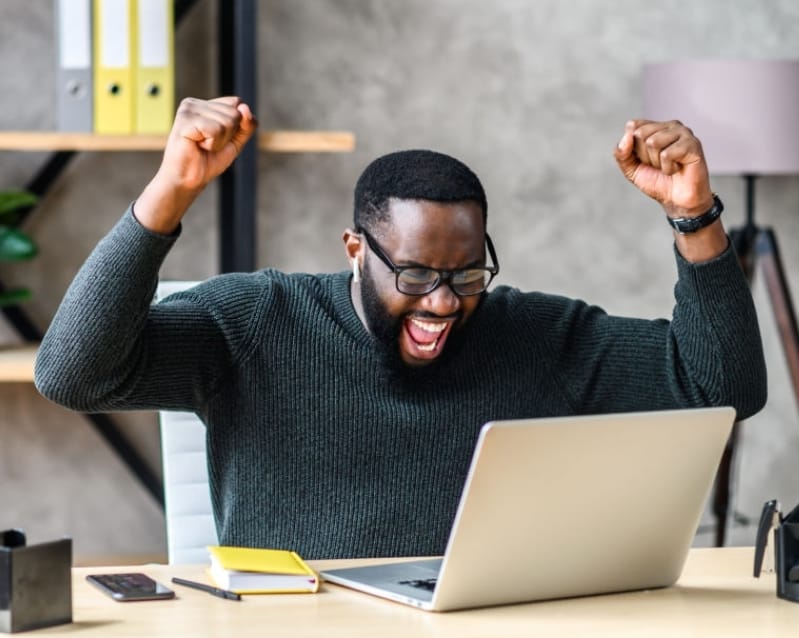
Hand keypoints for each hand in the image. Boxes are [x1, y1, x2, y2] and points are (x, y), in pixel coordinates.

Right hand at [135, 97, 257, 233]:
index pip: (237, 103)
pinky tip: (198, 146)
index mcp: (205, 104)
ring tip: (203, 146)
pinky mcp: (185, 121)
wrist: (189, 180)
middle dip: (228, 136)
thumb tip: (245, 108)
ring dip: (220, 142)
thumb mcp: (235, 141)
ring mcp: (188, 110)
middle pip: (235, 113)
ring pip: (227, 122)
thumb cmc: (208, 160)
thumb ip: (247, 125)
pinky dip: (213, 144)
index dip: (237, 125)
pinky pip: (216, 130)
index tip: (219, 138)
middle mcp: (194, 103)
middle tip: (209, 145)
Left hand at [614, 119, 712, 217]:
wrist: (677, 201)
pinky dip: (668, 168)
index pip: (633, 126)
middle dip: (645, 156)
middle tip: (658, 165)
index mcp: (656, 127)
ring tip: (668, 167)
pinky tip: (677, 169)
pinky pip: (667, 154)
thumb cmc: (657, 181)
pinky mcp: (693, 144)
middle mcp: (671, 125)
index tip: (644, 159)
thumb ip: (621, 153)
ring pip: (653, 142)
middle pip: (641, 134)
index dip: (632, 148)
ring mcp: (684, 133)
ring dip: (656, 162)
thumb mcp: (631, 168)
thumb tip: (627, 136)